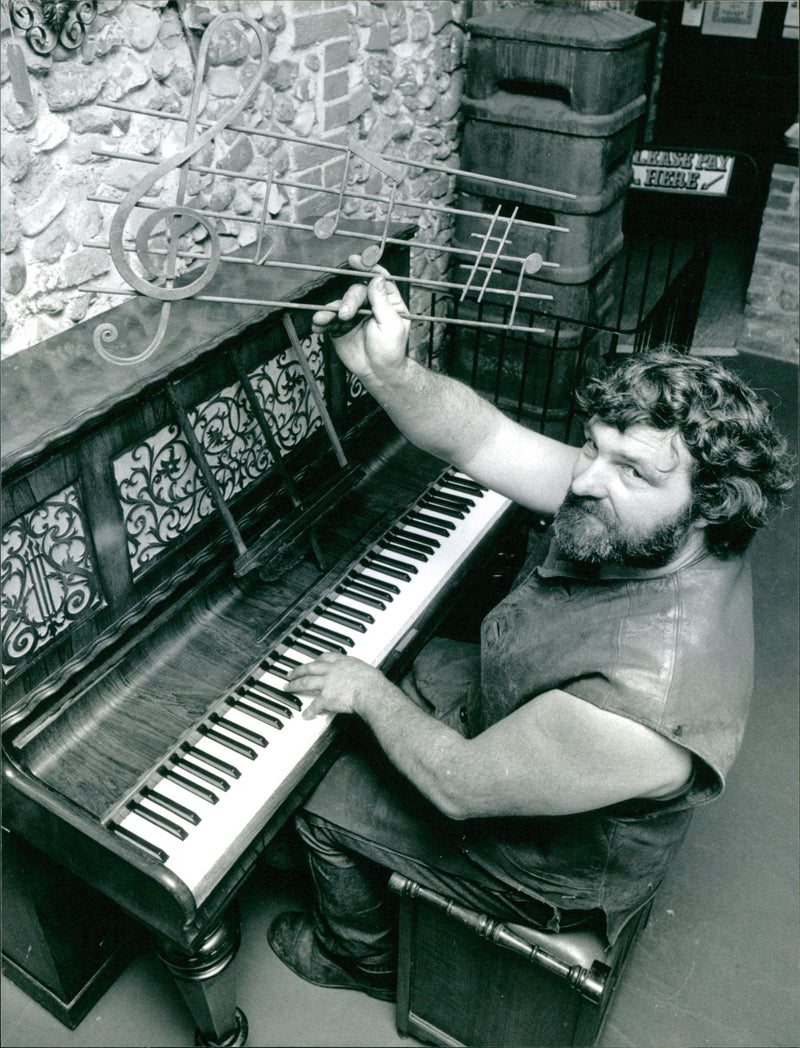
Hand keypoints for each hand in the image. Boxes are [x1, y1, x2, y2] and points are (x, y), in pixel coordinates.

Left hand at [288, 652, 393, 718]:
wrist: (371, 692)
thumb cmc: (374, 683)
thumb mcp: (367, 670)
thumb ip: (360, 672)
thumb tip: (364, 677)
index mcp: (343, 662)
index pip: (326, 657)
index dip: (317, 660)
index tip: (312, 662)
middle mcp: (332, 670)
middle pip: (310, 668)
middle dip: (298, 671)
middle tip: (290, 673)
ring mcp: (327, 683)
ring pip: (306, 682)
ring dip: (295, 685)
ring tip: (288, 687)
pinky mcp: (326, 698)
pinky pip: (315, 705)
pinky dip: (309, 711)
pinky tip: (305, 714)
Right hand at [312, 255, 410, 383]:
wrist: (378, 373)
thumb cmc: (391, 350)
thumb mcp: (392, 325)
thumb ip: (382, 302)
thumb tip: (377, 278)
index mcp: (387, 301)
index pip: (377, 278)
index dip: (367, 267)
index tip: (355, 260)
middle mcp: (369, 304)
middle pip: (355, 291)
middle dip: (348, 301)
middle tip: (345, 315)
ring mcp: (353, 315)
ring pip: (338, 304)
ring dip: (329, 311)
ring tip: (322, 320)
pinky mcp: (340, 327)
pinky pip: (328, 320)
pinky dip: (321, 322)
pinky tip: (318, 326)